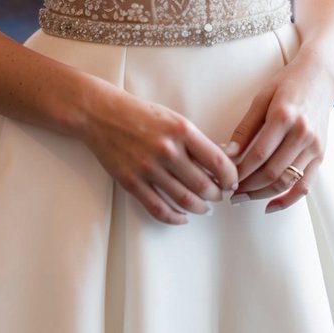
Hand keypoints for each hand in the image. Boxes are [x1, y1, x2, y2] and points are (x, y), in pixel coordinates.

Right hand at [81, 87, 237, 225]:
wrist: (101, 114)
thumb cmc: (140, 114)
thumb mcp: (174, 119)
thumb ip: (195, 140)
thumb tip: (221, 161)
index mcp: (182, 130)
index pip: (217, 161)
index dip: (230, 177)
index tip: (232, 181)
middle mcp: (167, 150)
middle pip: (203, 184)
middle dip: (217, 194)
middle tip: (219, 195)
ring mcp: (148, 168)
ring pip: (184, 200)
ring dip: (200, 207)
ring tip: (205, 207)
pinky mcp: (132, 182)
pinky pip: (158, 208)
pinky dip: (174, 218)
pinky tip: (182, 217)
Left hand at [225, 60, 333, 213]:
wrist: (320, 78)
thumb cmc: (287, 83)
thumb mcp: (261, 98)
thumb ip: (245, 127)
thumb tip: (226, 153)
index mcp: (284, 116)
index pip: (258, 153)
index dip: (240, 171)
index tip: (224, 178)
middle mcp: (302, 133)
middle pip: (271, 171)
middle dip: (248, 186)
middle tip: (230, 192)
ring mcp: (314, 146)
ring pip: (286, 182)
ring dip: (262, 194)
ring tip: (244, 196)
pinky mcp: (320, 155)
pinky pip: (305, 186)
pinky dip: (288, 200)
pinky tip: (270, 206)